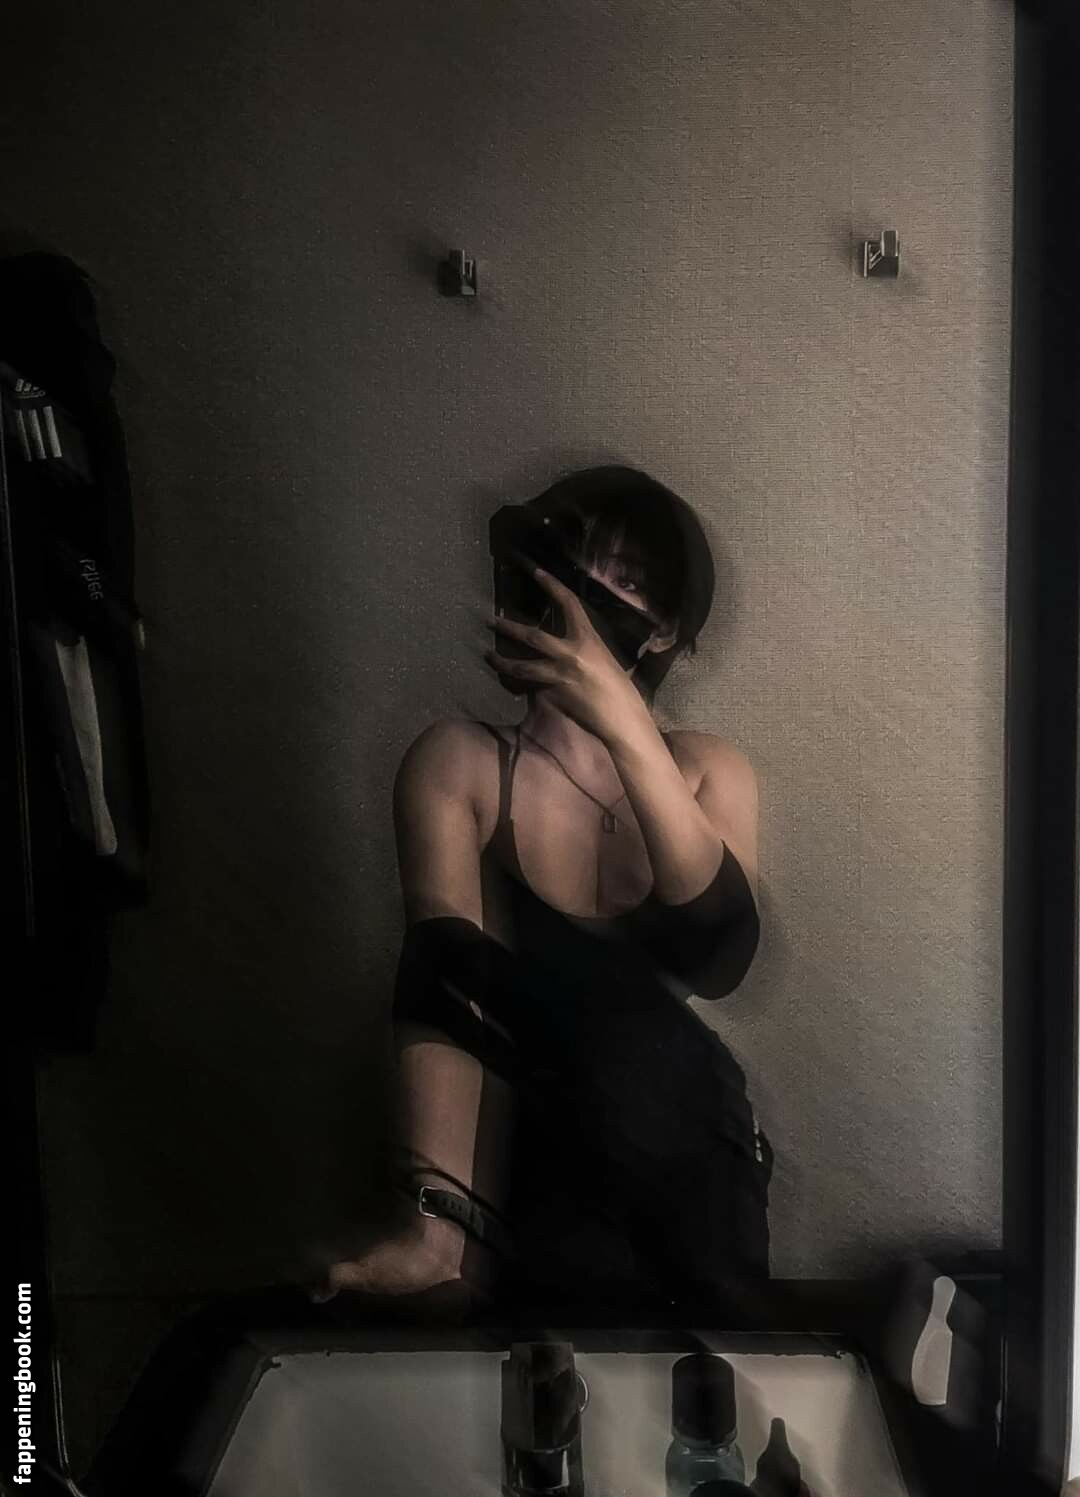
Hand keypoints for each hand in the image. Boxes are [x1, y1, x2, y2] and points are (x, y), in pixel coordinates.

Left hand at [484, 565, 652, 745]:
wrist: (621, 718)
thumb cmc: (620, 689)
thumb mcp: (602, 660)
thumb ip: (582, 650)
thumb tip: (565, 648)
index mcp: (588, 639)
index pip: (568, 604)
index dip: (551, 585)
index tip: (536, 571)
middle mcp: (571, 653)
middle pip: (532, 636)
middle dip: (508, 627)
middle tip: (491, 620)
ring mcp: (559, 675)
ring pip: (522, 666)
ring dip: (502, 661)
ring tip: (488, 655)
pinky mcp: (553, 695)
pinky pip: (530, 687)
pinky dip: (519, 686)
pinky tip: (509, 686)